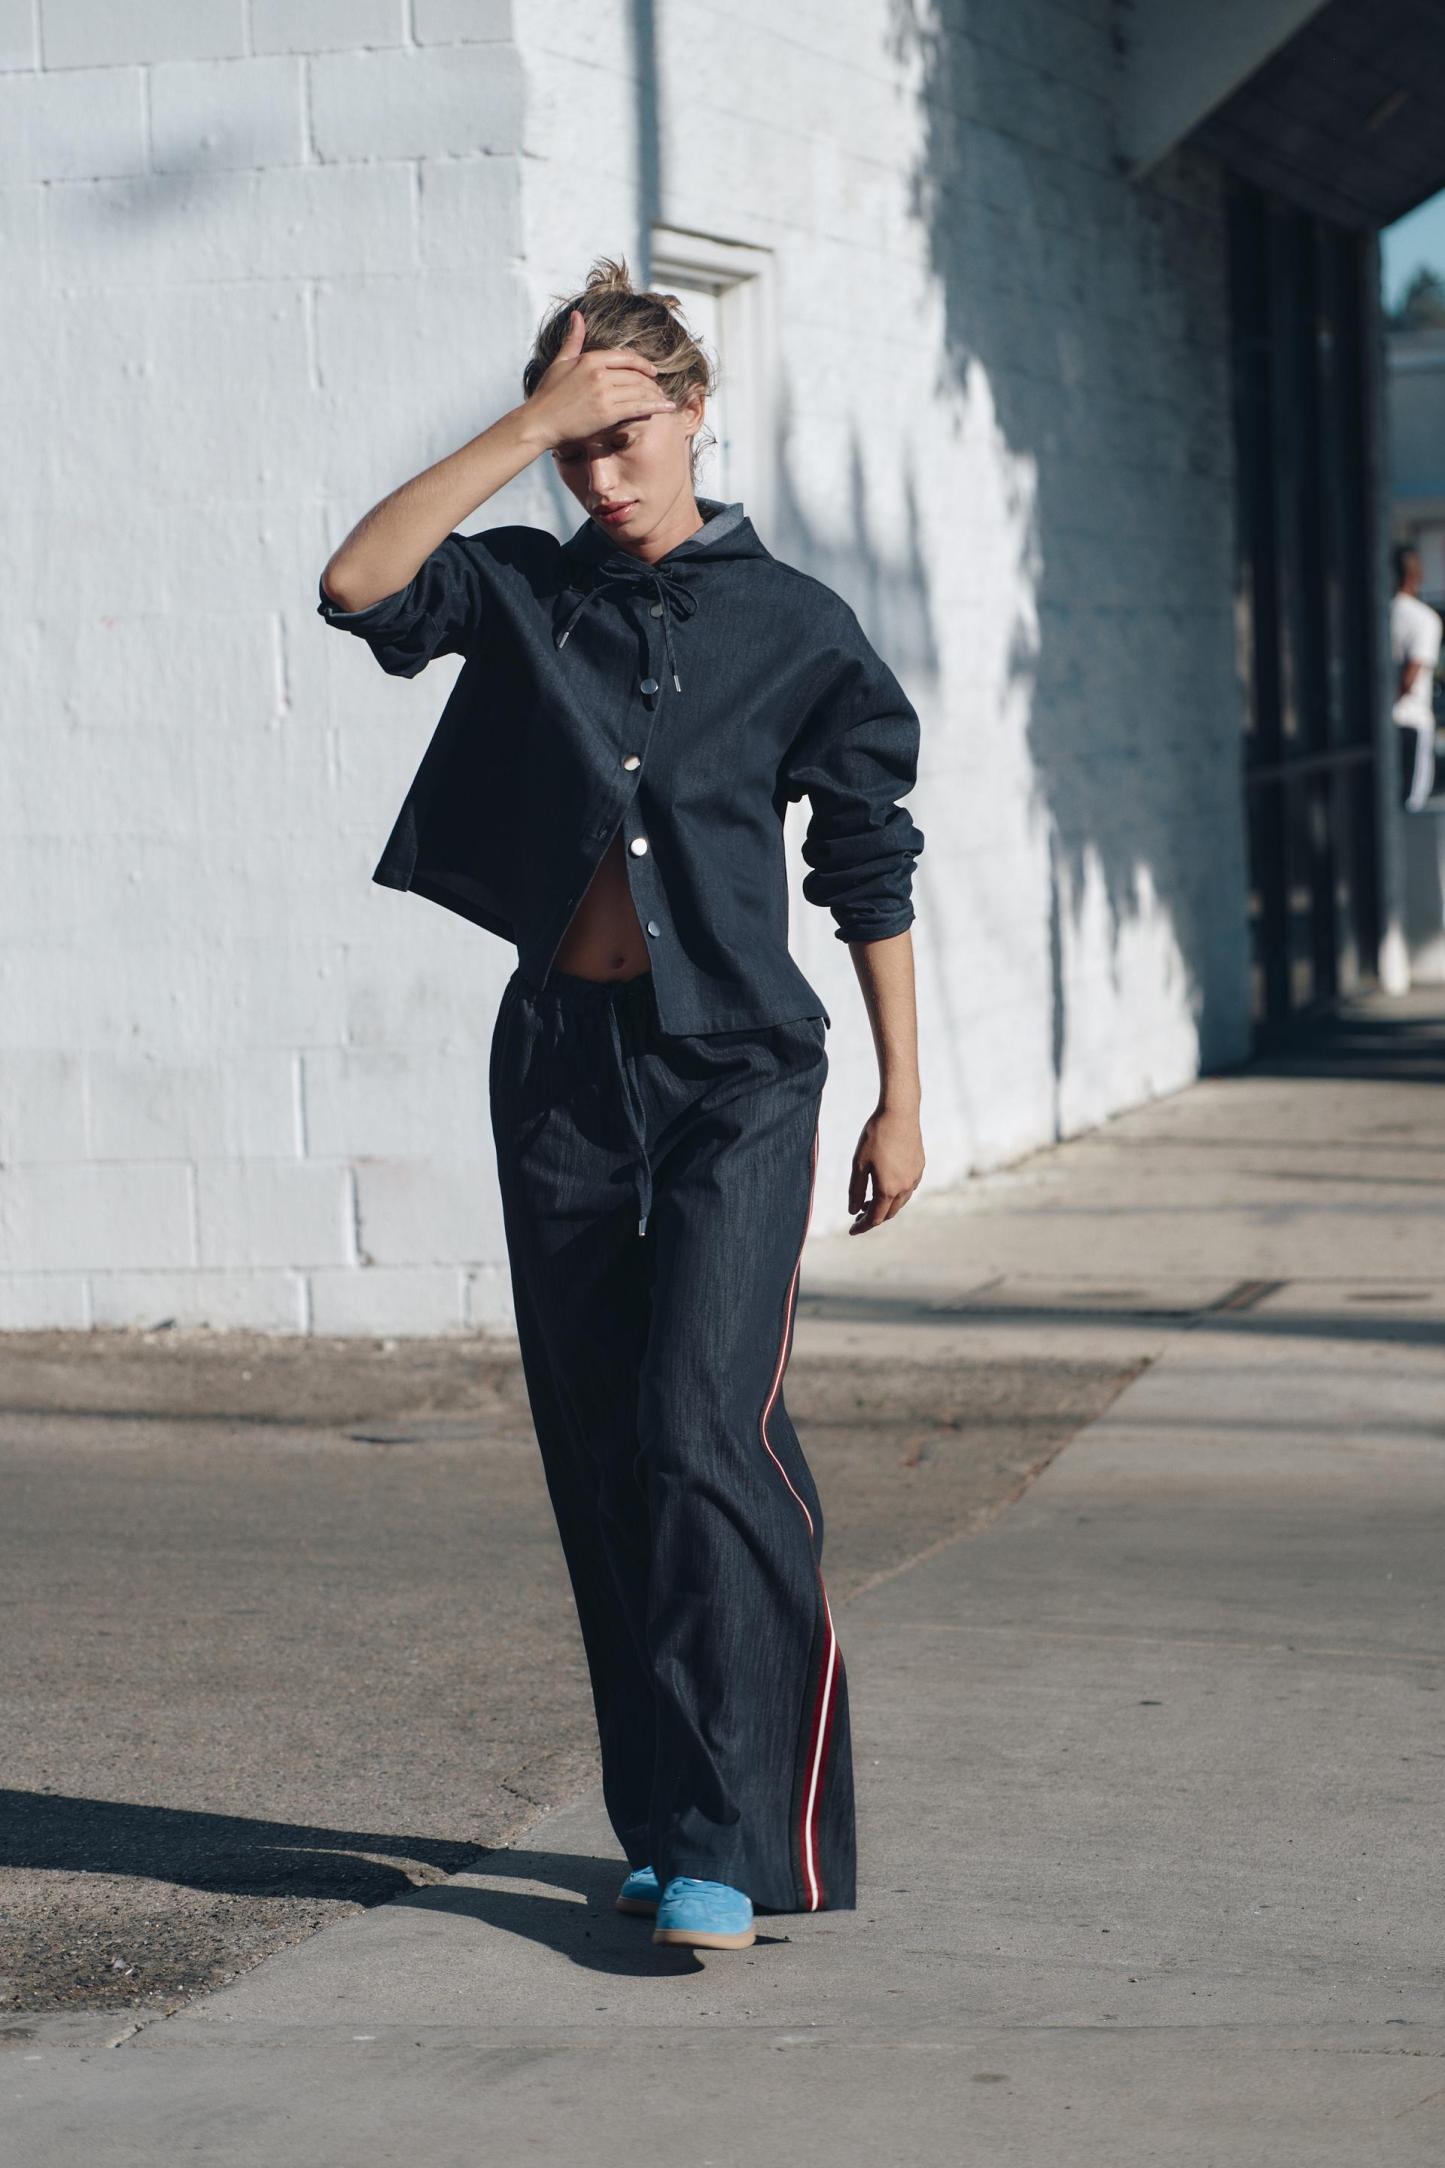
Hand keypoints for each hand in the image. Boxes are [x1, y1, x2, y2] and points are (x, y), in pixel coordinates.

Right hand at [524, 309, 677, 450]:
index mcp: (590, 359)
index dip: (643, 364)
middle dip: (651, 382)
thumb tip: (577, 315)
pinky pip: (638, 407)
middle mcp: (599, 373)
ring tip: (665, 400)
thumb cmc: (547, 395)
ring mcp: (604, 393)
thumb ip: (573, 340)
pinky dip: (656, 407)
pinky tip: (667, 408)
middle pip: (636, 374)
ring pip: (640, 390)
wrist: (539, 422)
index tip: (653, 370)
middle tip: (660, 389)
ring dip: (656, 395)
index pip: (626, 357)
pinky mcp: (607, 413)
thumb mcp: (560, 362)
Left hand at [847, 1106, 923, 1232]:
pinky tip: (885, 1184)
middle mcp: (905, 1188)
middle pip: (889, 1213)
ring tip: (869, 1200)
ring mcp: (915, 1178)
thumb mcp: (858, 1164)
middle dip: (873, 1218)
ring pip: (900, 1202)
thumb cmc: (875, 1137)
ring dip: (885, 1206)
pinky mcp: (919, 1167)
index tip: (851, 1230)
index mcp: (888, 1189)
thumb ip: (855, 1190)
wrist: (899, 1113)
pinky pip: (908, 1188)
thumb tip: (853, 1211)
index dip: (862, 1227)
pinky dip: (895, 1194)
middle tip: (858, 1215)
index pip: (875, 1218)